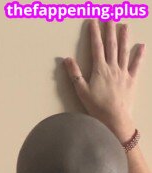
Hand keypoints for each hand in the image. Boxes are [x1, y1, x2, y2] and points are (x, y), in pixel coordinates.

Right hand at [64, 19, 145, 140]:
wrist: (114, 118)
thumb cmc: (97, 107)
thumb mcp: (81, 91)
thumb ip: (75, 74)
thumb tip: (66, 60)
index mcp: (100, 69)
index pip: (96, 47)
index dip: (94, 33)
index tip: (93, 22)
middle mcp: (112, 67)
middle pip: (111, 45)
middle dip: (110, 30)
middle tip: (110, 17)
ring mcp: (123, 73)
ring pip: (124, 51)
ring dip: (124, 37)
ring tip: (124, 25)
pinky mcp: (131, 80)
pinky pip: (136, 65)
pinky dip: (139, 55)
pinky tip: (141, 46)